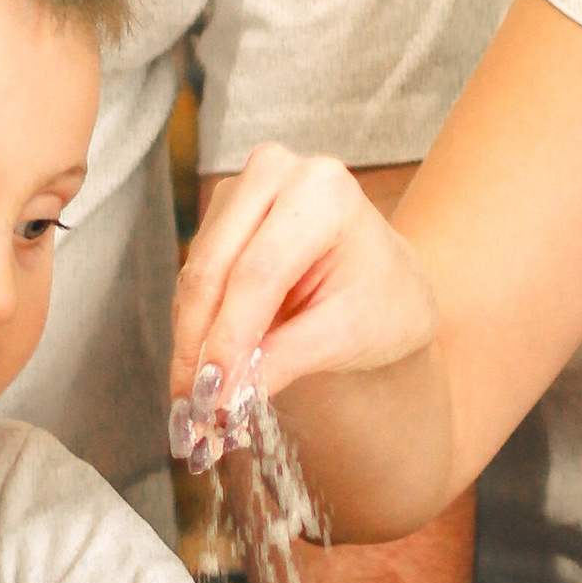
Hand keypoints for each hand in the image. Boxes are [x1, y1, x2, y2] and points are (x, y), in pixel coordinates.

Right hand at [172, 146, 440, 411]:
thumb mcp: (345, 336)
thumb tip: (221, 398)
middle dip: (198, 346)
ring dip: (189, 342)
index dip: (228, 340)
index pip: (258, 273)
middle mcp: (276, 173)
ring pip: (196, 275)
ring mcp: (244, 189)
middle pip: (214, 269)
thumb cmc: (384, 302)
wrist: (391, 283)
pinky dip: (194, 329)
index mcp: (323, 192)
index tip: (211, 398)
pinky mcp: (223, 215)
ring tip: (192, 404)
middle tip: (190, 409)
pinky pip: (195, 279)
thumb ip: (282, 361)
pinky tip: (198, 372)